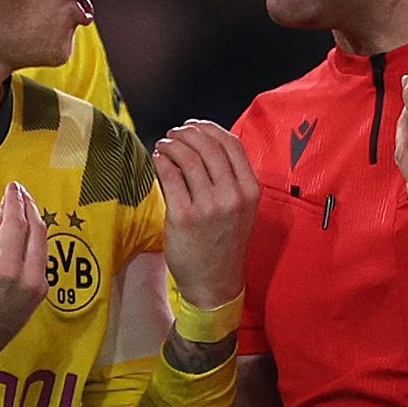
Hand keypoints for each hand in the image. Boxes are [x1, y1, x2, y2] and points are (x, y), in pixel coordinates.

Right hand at [0, 180, 54, 384]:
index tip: (11, 186)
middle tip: (18, 191)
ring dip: (34, 221)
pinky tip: (23, 232)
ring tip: (21, 207)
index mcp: (6, 268)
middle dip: (28, 206)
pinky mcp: (42, 292)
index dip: (15, 200)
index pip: (17, 222)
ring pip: (43, 242)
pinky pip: (41, 257)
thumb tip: (5, 211)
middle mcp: (29, 276)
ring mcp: (39, 286)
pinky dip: (34, 240)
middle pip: (37, 229)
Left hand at [149, 120, 258, 309]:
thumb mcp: (241, 209)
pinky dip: (162, 161)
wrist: (214, 281)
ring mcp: (209, 206)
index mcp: (250, 190)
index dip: (210, 128)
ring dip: (172, 144)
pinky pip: (170, 177)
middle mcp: (232, 196)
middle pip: (208, 147)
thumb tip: (206, 143)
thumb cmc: (224, 243)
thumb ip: (231, 179)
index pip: (231, 144)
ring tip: (164, 144)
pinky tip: (157, 158)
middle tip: (174, 133)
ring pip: (189, 158)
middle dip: (188, 133)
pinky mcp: (184, 216)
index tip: (195, 125)